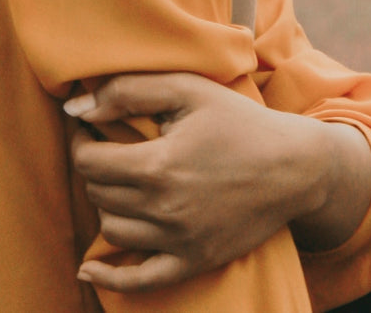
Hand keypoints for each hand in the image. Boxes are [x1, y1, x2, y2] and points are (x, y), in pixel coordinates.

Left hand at [66, 72, 370, 293]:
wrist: (294, 167)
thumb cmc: (239, 121)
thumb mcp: (187, 88)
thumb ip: (128, 90)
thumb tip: (77, 107)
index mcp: (159, 165)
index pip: (89, 162)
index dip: (81, 141)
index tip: (89, 128)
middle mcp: (164, 209)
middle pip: (98, 194)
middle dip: (95, 168)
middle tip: (107, 148)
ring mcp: (178, 241)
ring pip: (112, 230)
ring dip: (107, 204)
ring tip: (121, 181)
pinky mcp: (192, 261)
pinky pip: (138, 281)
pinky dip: (108, 277)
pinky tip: (88, 269)